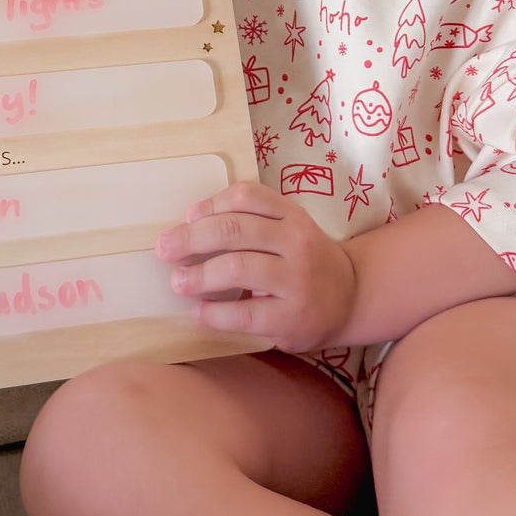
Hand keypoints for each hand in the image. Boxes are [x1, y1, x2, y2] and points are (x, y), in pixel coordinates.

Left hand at [154, 183, 357, 352]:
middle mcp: (297, 243)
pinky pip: (244, 314)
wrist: (351, 297)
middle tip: (164, 249)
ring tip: (177, 282)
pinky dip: (214, 313)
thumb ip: (252, 221)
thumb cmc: (306, 260)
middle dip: (191, 238)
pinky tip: (198, 312)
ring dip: (198, 275)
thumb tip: (191, 223)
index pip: (246, 197)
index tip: (188, 217)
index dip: (211, 204)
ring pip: (236, 268)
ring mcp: (295, 281)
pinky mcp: (290, 318)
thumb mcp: (289, 228)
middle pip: (233, 230)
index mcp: (292, 216)